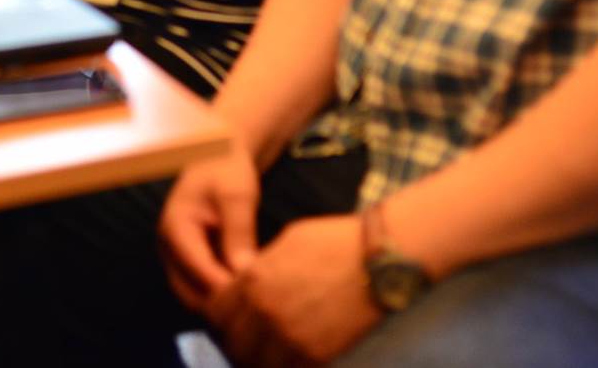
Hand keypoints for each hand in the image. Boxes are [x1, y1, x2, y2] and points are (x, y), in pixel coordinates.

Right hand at [159, 143, 261, 312]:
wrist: (219, 160)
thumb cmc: (226, 170)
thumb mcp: (237, 195)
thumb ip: (239, 232)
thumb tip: (245, 272)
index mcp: (175, 228)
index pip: (198, 270)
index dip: (225, 288)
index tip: (255, 297)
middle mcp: (169, 248)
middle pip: (190, 291)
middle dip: (221, 302)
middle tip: (256, 305)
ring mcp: (177, 257)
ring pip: (195, 295)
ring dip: (221, 302)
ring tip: (253, 300)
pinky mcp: (189, 262)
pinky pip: (202, 288)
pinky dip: (221, 295)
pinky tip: (247, 294)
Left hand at [207, 214, 379, 367]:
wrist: (382, 260)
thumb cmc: (337, 242)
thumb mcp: (287, 243)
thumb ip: (261, 268)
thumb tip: (246, 284)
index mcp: (254, 280)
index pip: (216, 312)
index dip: (219, 318)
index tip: (228, 320)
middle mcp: (266, 312)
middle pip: (232, 343)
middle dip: (234, 343)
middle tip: (244, 343)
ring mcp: (291, 337)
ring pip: (254, 363)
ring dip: (255, 360)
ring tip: (265, 355)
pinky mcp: (316, 356)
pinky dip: (283, 367)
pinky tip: (288, 360)